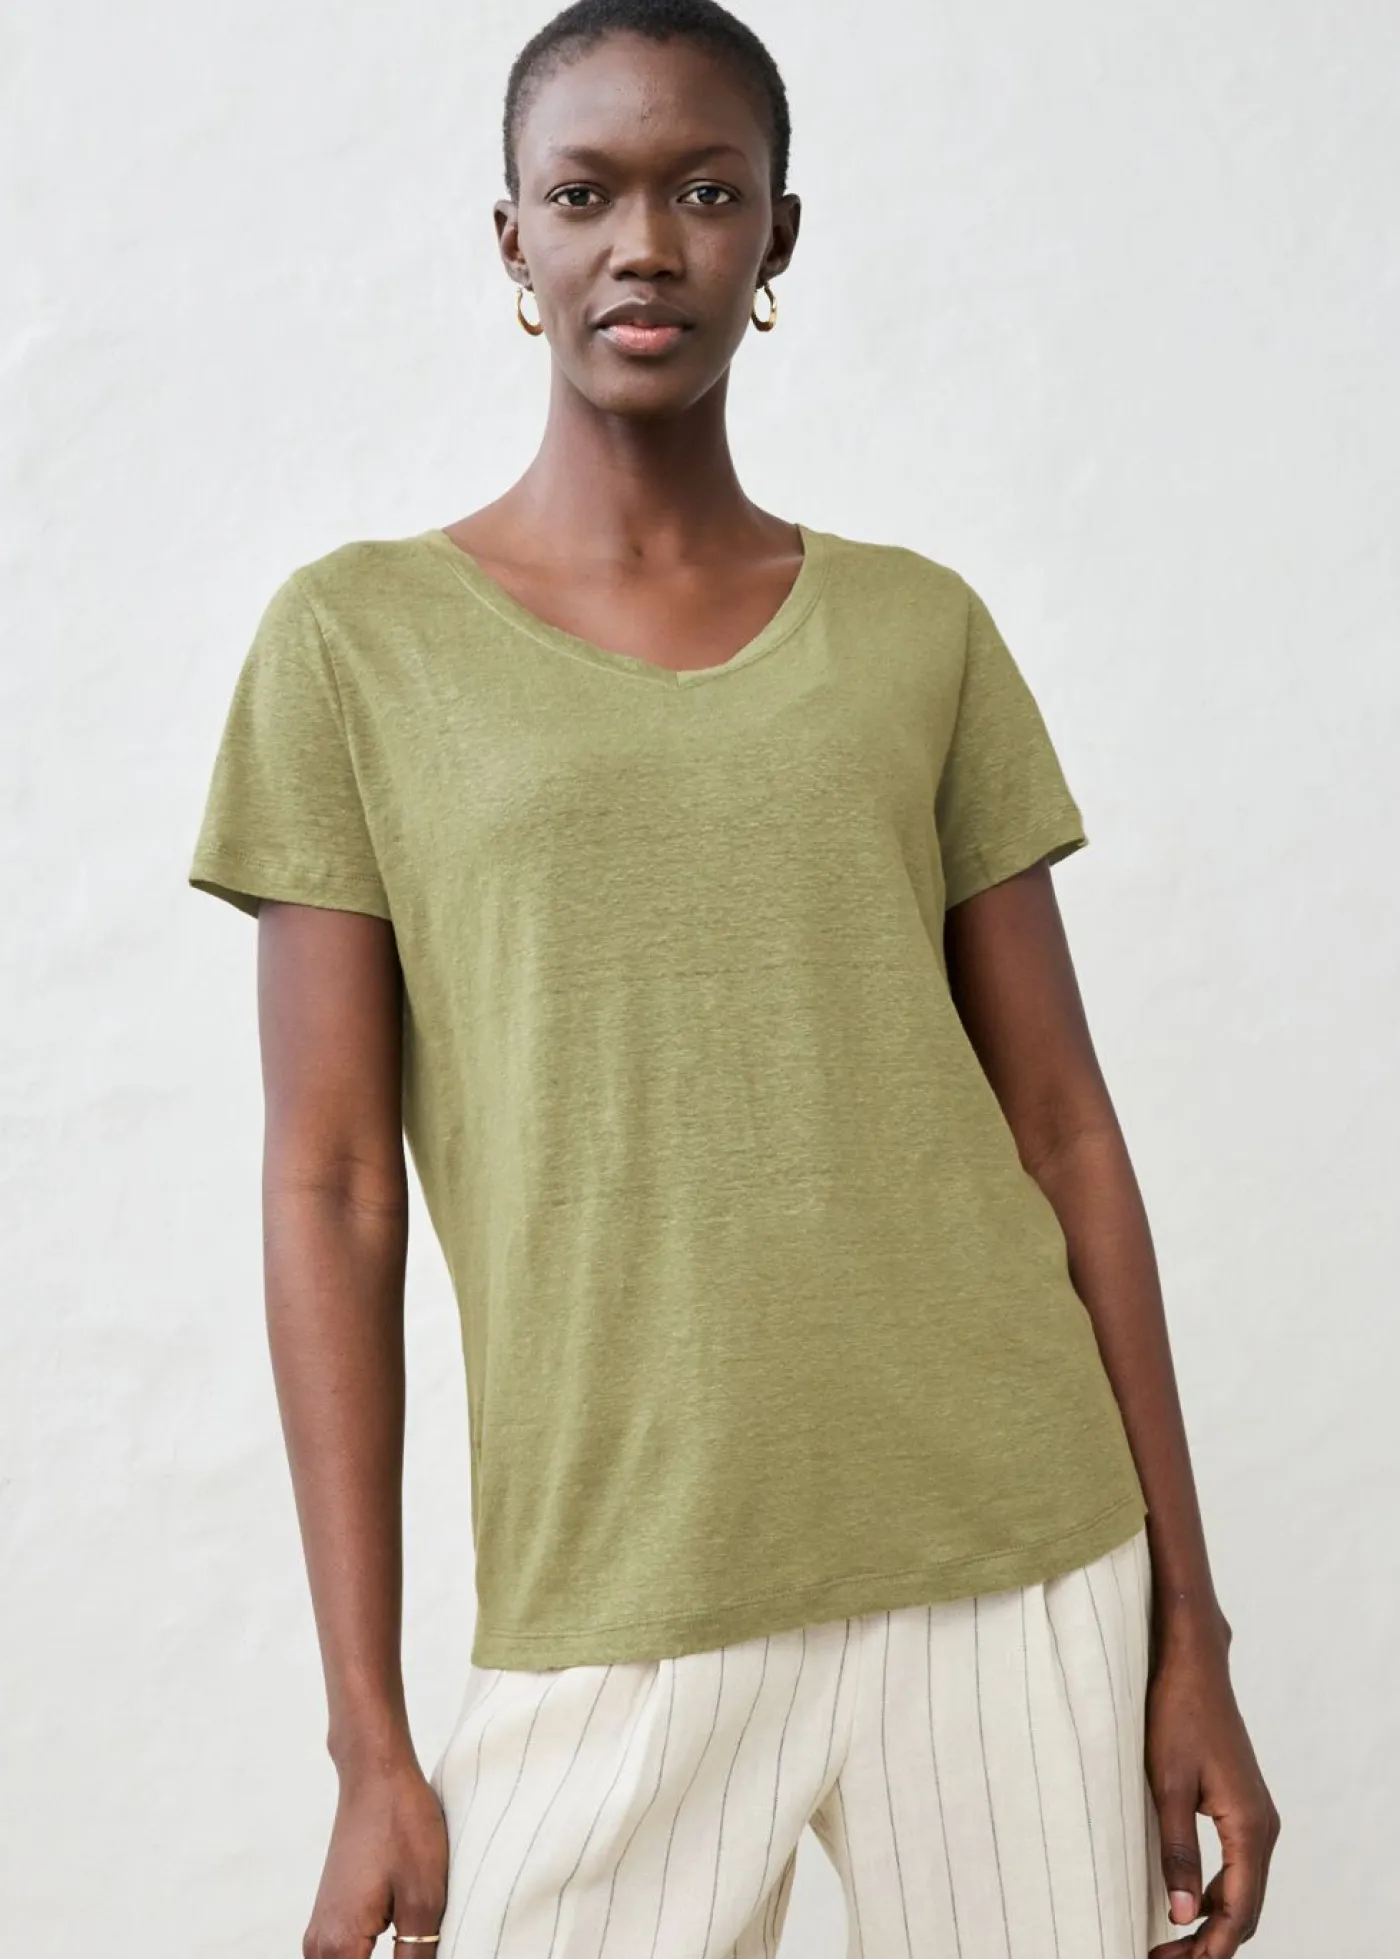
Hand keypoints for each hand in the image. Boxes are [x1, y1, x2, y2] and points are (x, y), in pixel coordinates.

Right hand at [302, 1754, 447, 1958]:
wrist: (375, 1775)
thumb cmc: (403, 1826)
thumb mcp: (425, 1899)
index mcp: (340, 1949)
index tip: (420, 1956)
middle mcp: (319, 1948)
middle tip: (423, 1948)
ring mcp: (321, 1933)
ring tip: (417, 1945)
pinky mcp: (331, 1919)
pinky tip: (405, 1952)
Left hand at [1146, 1620, 1279, 1956]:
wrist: (1193, 1664)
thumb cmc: (1177, 1714)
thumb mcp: (1166, 1785)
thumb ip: (1175, 1851)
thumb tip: (1180, 1915)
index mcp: (1250, 1827)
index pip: (1238, 1911)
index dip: (1210, 1948)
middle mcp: (1263, 1827)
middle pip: (1245, 1908)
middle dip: (1210, 1943)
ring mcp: (1256, 1816)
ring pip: (1242, 1889)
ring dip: (1212, 1921)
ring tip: (1172, 1943)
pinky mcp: (1242, 1805)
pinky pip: (1237, 1865)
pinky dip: (1215, 1893)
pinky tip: (1184, 1901)